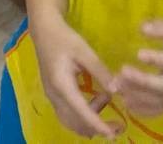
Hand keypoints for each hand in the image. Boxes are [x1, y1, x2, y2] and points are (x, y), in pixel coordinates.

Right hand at [31, 16, 121, 138]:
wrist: (44, 30)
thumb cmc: (64, 38)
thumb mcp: (84, 51)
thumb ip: (100, 71)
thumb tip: (118, 90)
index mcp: (61, 84)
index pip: (81, 112)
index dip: (98, 125)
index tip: (114, 133)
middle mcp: (54, 95)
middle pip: (75, 123)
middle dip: (96, 128)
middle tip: (118, 124)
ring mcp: (51, 96)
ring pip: (70, 121)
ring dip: (90, 121)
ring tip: (105, 101)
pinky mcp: (53, 94)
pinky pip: (67, 114)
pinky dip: (83, 116)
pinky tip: (95, 100)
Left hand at [117, 19, 162, 116]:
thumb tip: (143, 28)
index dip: (158, 59)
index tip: (138, 54)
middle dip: (142, 81)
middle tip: (121, 72)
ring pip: (159, 100)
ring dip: (136, 95)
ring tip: (116, 86)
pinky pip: (158, 110)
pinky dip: (141, 109)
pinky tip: (125, 101)